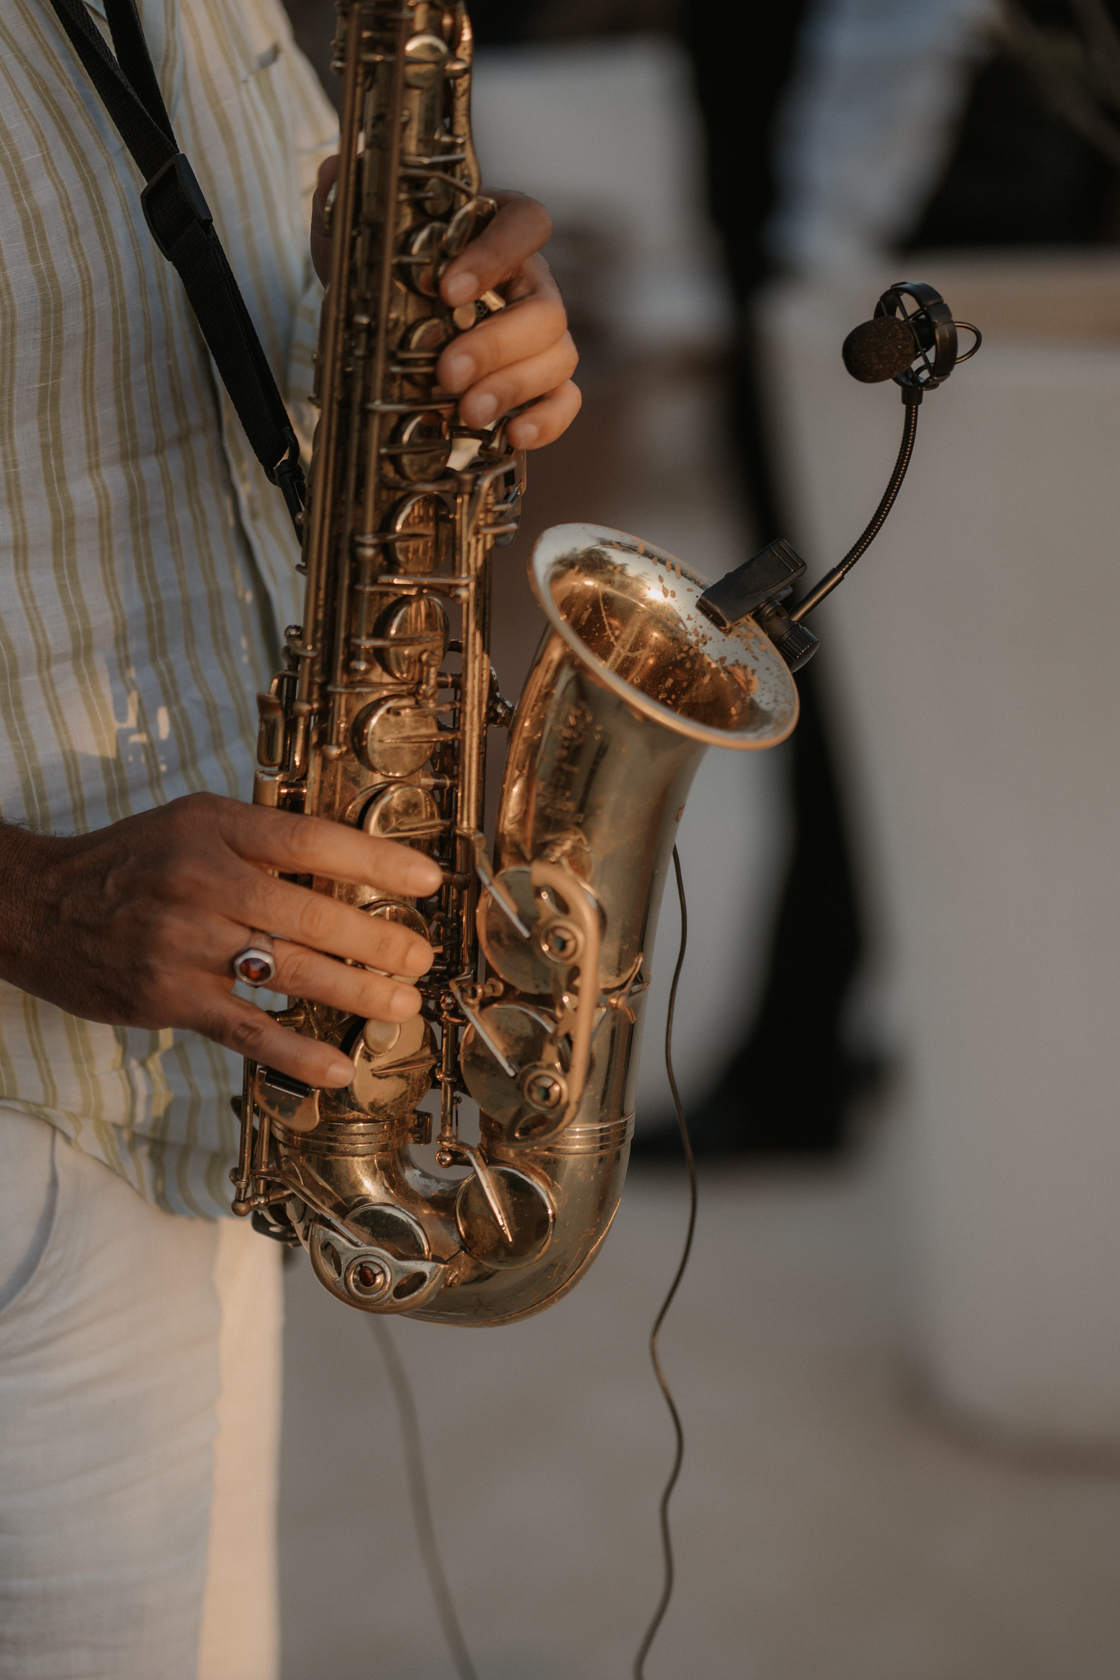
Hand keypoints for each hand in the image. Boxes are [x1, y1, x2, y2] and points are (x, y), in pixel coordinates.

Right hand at [0, 796, 442, 1089]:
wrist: (38, 907)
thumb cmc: (134, 861)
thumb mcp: (194, 823)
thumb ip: (262, 840)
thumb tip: (355, 868)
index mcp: (215, 828)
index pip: (311, 841)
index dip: (376, 861)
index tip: (428, 879)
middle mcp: (201, 881)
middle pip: (309, 913)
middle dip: (376, 939)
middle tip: (421, 956)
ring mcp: (184, 943)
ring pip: (286, 972)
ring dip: (354, 992)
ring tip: (402, 1005)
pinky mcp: (170, 998)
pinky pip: (246, 1029)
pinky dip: (296, 1051)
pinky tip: (338, 1069)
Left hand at [310, 165, 579, 449]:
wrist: (385, 333)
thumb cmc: (385, 280)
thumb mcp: (357, 240)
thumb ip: (347, 204)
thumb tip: (333, 173)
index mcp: (497, 232)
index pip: (526, 224)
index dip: (496, 254)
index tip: (447, 290)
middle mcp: (529, 282)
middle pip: (545, 308)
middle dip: (496, 344)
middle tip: (447, 373)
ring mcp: (542, 337)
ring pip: (559, 356)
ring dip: (513, 388)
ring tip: (466, 414)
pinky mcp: (544, 385)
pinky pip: (565, 401)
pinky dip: (546, 421)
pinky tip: (511, 434)